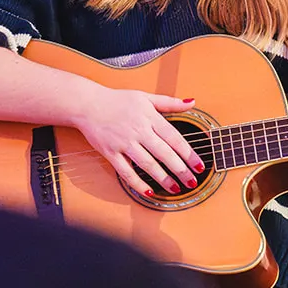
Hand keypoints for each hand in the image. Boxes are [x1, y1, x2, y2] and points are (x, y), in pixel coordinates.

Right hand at [70, 84, 202, 195]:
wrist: (87, 104)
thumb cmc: (117, 100)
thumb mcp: (145, 97)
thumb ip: (170, 102)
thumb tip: (191, 102)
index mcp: (149, 117)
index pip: (174, 138)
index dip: (188, 154)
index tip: (199, 166)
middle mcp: (138, 130)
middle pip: (164, 153)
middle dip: (180, 170)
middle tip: (192, 182)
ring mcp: (124, 143)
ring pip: (147, 164)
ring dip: (162, 178)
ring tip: (175, 188)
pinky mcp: (110, 152)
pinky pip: (125, 171)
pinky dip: (137, 182)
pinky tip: (148, 191)